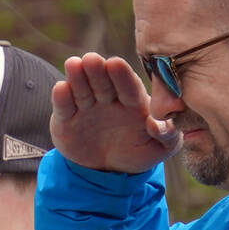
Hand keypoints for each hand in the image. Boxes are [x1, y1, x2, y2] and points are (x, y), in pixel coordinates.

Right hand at [49, 54, 180, 175]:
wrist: (110, 170)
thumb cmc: (139, 151)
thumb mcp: (160, 148)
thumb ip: (167, 136)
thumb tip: (158, 125)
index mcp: (133, 102)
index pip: (128, 87)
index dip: (122, 76)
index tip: (115, 64)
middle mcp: (108, 99)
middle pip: (102, 82)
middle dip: (97, 70)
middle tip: (91, 59)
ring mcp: (86, 107)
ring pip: (81, 89)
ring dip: (77, 77)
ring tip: (73, 64)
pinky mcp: (66, 120)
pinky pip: (64, 108)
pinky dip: (61, 98)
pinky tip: (61, 88)